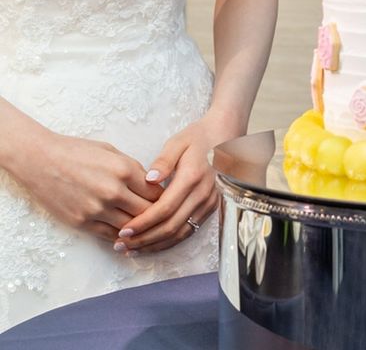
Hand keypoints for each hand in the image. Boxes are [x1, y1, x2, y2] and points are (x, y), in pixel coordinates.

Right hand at [7, 131, 161, 243]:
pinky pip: (108, 235)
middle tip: (162, 218)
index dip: (164, 198)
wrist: (41, 160)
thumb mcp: (112, 152)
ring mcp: (96, 209)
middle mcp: (113, 191)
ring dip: (139, 229)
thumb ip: (133, 169)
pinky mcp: (81, 222)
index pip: (156, 192)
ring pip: (129, 227)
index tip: (168, 200)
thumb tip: (150, 184)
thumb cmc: (77, 151)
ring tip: (147, 229)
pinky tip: (127, 236)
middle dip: (156, 215)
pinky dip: (120, 237)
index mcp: (125, 170)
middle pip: (146, 212)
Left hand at [118, 116, 233, 252]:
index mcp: (192, 177)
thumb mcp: (178, 142)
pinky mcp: (211, 207)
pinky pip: (189, 231)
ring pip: (180, 233)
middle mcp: (203, 193)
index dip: (143, 223)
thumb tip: (149, 179)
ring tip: (132, 249)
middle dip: (144, 239)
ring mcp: (209, 202)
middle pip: (171, 226)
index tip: (123, 231)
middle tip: (121, 245)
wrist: (224, 136)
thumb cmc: (197, 138)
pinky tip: (152, 244)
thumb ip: (163, 160)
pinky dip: (169, 242)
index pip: (164, 209)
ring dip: (155, 245)